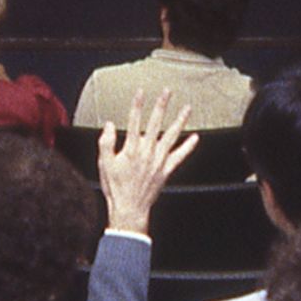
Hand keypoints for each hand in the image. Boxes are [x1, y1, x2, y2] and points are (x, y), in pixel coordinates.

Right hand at [97, 89, 197, 235]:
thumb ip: (106, 142)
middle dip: (161, 106)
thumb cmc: (116, 188)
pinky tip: (195, 138)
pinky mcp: (166, 170)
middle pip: (155, 123)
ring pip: (171, 136)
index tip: (141, 92)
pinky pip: (180, 156)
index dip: (137, 105)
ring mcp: (159, 161)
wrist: (129, 208)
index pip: (134, 121)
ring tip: (187, 109)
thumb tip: (109, 125)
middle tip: (167, 92)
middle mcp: (147, 152)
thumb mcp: (104, 164)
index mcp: (131, 149)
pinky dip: (188, 147)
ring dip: (180, 121)